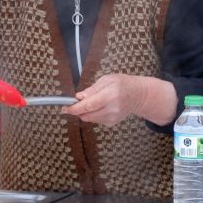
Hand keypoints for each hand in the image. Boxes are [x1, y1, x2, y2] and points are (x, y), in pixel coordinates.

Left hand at [61, 74, 177, 126]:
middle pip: (87, 114)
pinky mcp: (112, 123)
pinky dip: (92, 114)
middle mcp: (112, 109)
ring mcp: (113, 117)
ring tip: (91, 101)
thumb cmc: (123, 84)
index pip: (88, 105)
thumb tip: (79, 97)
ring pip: (89, 118)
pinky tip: (99, 106)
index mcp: (110, 95)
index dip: (74, 108)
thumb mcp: (107, 80)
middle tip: (73, 103)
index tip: (65, 108)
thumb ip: (92, 89)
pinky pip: (95, 120)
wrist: (138, 95)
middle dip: (76, 110)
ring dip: (84, 112)